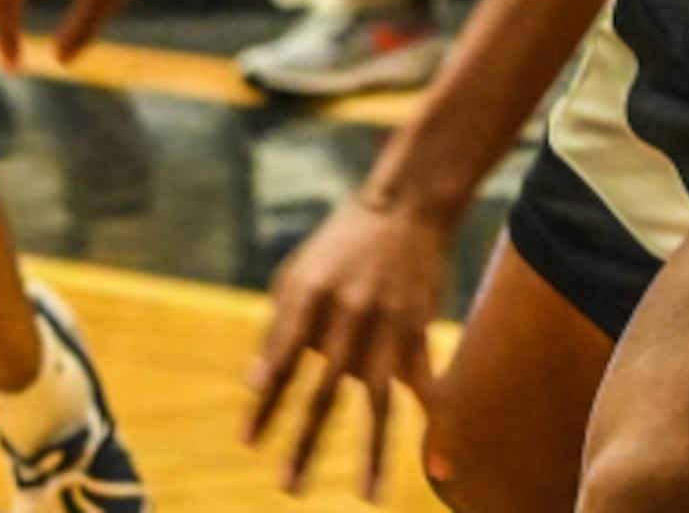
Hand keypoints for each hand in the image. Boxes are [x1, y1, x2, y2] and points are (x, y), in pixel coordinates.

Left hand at [248, 190, 449, 500]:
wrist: (405, 205)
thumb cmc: (339, 245)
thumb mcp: (296, 273)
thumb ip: (280, 325)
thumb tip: (262, 382)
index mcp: (306, 297)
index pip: (278, 361)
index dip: (263, 402)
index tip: (248, 440)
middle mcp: (345, 316)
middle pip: (322, 393)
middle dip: (303, 443)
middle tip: (286, 486)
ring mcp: (387, 327)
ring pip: (377, 402)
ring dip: (371, 455)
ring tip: (366, 497)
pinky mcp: (419, 332)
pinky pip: (425, 387)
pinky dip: (434, 426)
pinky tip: (440, 465)